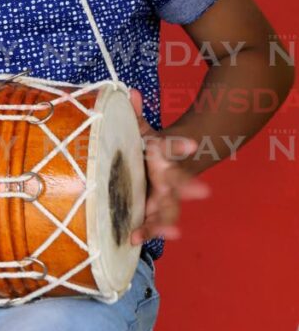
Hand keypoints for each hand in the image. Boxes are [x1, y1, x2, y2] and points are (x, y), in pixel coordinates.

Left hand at [128, 88, 209, 244]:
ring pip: (170, 207)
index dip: (182, 145)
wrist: (167, 168)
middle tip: (201, 191)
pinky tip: (135, 238)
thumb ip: (136, 113)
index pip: (174, 147)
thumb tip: (130, 91)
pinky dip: (148, 230)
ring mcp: (164, 195)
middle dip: (188, 186)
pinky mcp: (154, 209)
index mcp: (164, 154)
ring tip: (171, 232)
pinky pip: (153, 221)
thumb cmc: (150, 147)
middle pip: (180, 181)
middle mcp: (168, 177)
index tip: (192, 144)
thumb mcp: (142, 129)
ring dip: (167, 218)